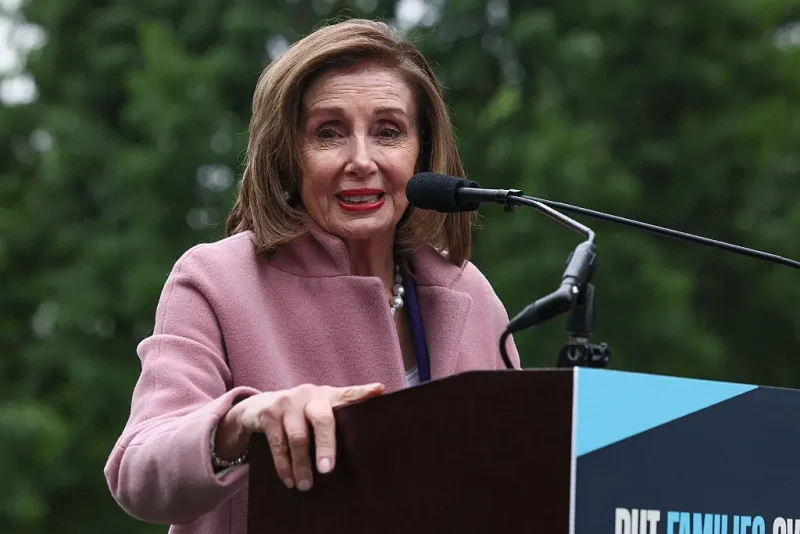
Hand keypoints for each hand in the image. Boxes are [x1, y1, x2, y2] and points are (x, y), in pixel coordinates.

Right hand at [217, 383, 384, 490]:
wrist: (256, 407)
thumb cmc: (298, 415)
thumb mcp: (317, 412)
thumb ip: (337, 420)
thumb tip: (365, 442)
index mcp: (327, 396)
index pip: (348, 394)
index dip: (363, 392)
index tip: (379, 391)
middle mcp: (309, 395)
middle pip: (322, 419)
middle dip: (326, 446)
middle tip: (327, 470)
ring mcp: (287, 402)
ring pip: (298, 437)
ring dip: (302, 465)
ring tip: (306, 486)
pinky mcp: (268, 414)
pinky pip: (278, 444)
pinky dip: (284, 466)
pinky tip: (289, 480)